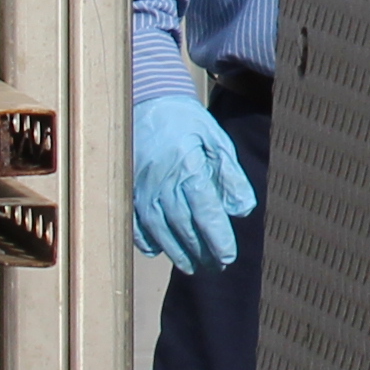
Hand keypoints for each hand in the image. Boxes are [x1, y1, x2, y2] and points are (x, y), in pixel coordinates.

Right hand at [129, 96, 256, 270]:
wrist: (147, 102)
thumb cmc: (187, 123)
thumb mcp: (217, 141)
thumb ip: (230, 176)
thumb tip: (242, 210)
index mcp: (189, 169)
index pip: (206, 213)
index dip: (217, 238)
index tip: (228, 255)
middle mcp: (163, 183)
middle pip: (184, 227)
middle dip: (201, 251)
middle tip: (216, 267)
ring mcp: (142, 188)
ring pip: (160, 230)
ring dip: (177, 252)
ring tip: (192, 266)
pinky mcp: (127, 190)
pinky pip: (136, 223)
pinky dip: (147, 240)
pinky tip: (159, 251)